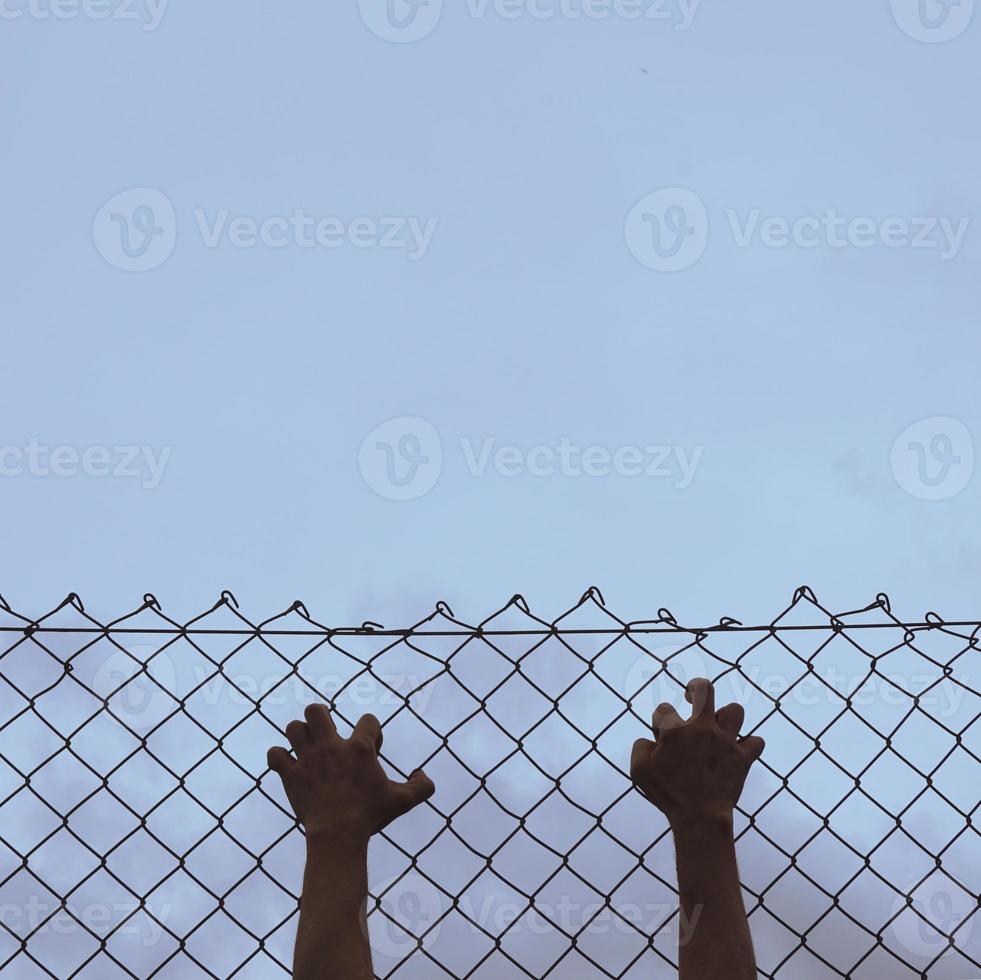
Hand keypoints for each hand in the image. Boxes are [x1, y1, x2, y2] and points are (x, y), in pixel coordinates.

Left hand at [267, 704, 434, 844]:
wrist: (338, 835)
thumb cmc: (370, 816)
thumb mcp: (403, 801)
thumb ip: (422, 787)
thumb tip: (424, 775)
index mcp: (360, 748)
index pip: (368, 720)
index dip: (372, 732)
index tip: (370, 754)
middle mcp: (332, 746)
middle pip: (316, 710)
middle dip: (321, 718)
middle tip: (328, 735)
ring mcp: (308, 759)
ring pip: (294, 728)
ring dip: (300, 736)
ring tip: (309, 750)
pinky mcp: (291, 775)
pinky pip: (275, 755)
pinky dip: (279, 758)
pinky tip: (290, 766)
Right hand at [630, 678, 763, 826]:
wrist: (700, 817)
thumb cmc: (668, 794)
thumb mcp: (638, 770)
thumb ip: (639, 747)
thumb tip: (650, 740)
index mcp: (675, 730)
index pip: (663, 709)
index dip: (658, 722)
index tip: (660, 740)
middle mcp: (702, 729)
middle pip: (704, 689)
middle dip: (696, 687)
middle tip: (691, 695)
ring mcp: (726, 741)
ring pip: (735, 710)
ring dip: (725, 716)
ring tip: (717, 727)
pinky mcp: (743, 758)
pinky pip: (756, 742)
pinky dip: (749, 745)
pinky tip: (739, 750)